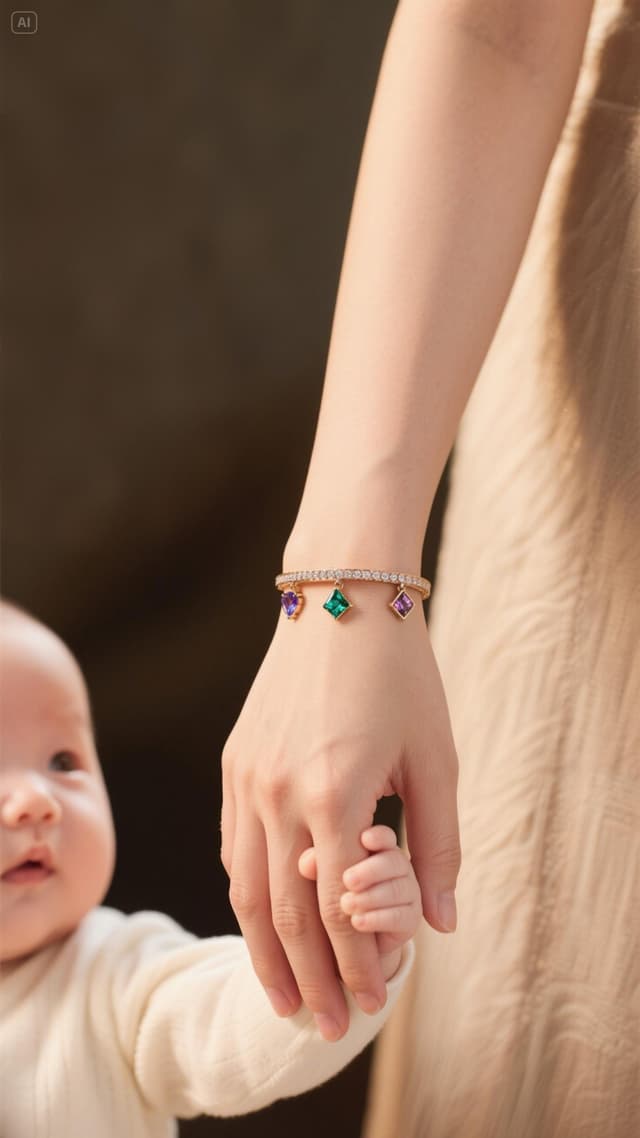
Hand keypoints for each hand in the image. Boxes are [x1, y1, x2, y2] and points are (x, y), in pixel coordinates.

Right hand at [221, 589, 459, 1041]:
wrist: (341, 597)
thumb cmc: (399, 676)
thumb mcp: (435, 760)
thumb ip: (436, 846)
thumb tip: (440, 922)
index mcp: (333, 795)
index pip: (336, 911)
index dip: (355, 966)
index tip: (370, 1006)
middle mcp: (276, 793)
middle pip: (280, 913)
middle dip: (306, 977)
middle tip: (321, 1025)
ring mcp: (244, 777)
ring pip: (242, 884)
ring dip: (262, 948)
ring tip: (281, 993)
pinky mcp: (233, 761)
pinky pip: (230, 842)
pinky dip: (244, 891)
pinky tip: (260, 916)